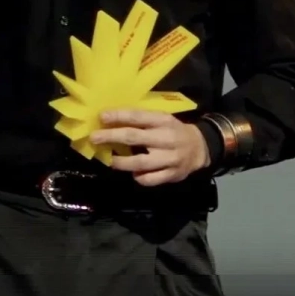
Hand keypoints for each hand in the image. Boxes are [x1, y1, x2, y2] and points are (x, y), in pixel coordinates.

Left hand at [91, 109, 209, 186]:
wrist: (200, 147)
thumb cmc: (172, 129)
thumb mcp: (160, 118)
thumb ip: (141, 120)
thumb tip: (111, 120)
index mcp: (162, 121)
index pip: (137, 117)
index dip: (118, 116)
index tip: (101, 116)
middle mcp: (165, 139)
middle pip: (134, 137)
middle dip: (111, 137)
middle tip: (94, 137)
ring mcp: (169, 158)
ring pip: (141, 162)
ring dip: (122, 162)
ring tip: (110, 160)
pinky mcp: (172, 175)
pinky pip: (151, 179)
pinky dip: (139, 177)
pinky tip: (132, 173)